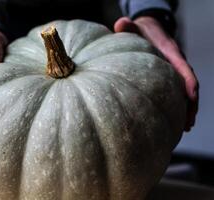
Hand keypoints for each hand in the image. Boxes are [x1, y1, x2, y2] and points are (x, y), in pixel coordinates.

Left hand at [114, 17, 198, 131]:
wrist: (148, 30)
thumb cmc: (141, 30)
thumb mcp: (135, 26)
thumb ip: (128, 26)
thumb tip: (120, 24)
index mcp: (170, 51)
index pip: (183, 66)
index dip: (189, 81)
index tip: (191, 97)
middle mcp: (176, 63)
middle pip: (188, 84)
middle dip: (191, 103)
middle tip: (188, 123)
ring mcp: (173, 72)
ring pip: (184, 91)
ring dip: (186, 109)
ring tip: (185, 128)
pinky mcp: (168, 78)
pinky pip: (175, 92)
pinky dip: (177, 105)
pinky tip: (173, 121)